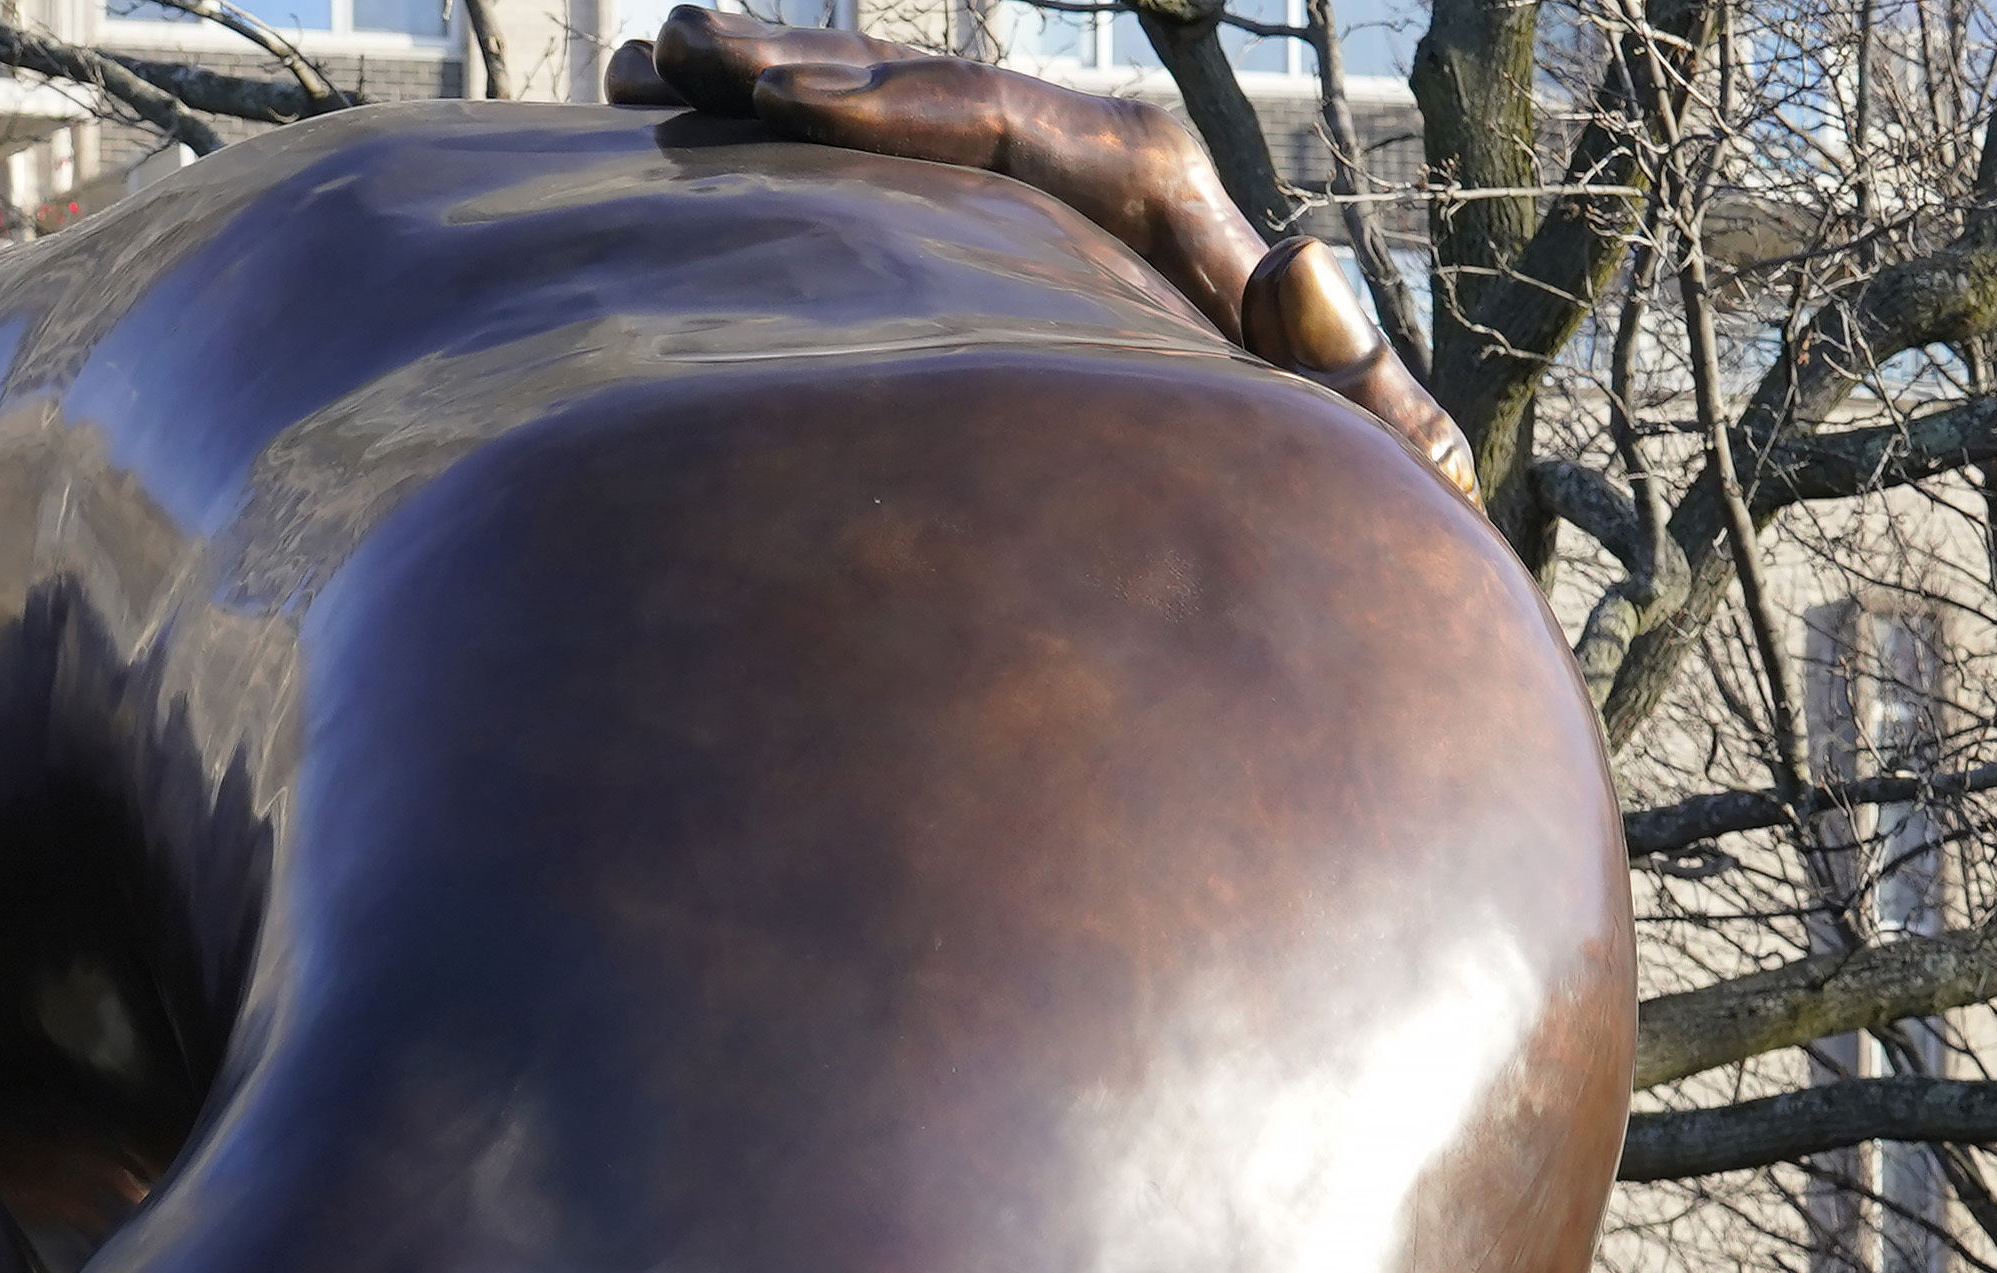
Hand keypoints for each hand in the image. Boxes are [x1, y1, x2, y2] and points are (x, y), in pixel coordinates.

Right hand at [613, 6, 1480, 503]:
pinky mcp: (997, 220)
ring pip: (891, 107)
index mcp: (1151, 194)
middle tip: (678, 47)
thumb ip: (1342, 372)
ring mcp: (1037, 187)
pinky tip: (685, 121)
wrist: (1299, 500)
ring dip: (770, 80)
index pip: (1006, 117)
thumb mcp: (1345, 448)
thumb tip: (1303, 258)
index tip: (773, 102)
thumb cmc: (1312, 490)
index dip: (890, 105)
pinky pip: (881, 159)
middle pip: (929, 87)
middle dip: (799, 63)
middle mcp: (1090, 163)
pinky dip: (784, 135)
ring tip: (651, 61)